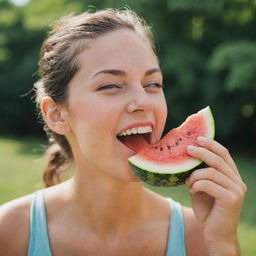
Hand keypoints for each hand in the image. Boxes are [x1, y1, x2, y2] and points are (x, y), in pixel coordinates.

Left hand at [186, 137, 246, 254]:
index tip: (198, 138)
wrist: (215, 234)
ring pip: (211, 172)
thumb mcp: (201, 188)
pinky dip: (197, 185)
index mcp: (232, 176)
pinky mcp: (231, 199)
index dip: (212, 144)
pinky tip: (193, 190)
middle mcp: (237, 181)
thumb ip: (198, 174)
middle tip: (187, 149)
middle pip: (218, 159)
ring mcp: (236, 190)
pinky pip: (209, 184)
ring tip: (188, 181)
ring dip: (195, 175)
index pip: (224, 154)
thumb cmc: (207, 210)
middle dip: (201, 152)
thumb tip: (185, 159)